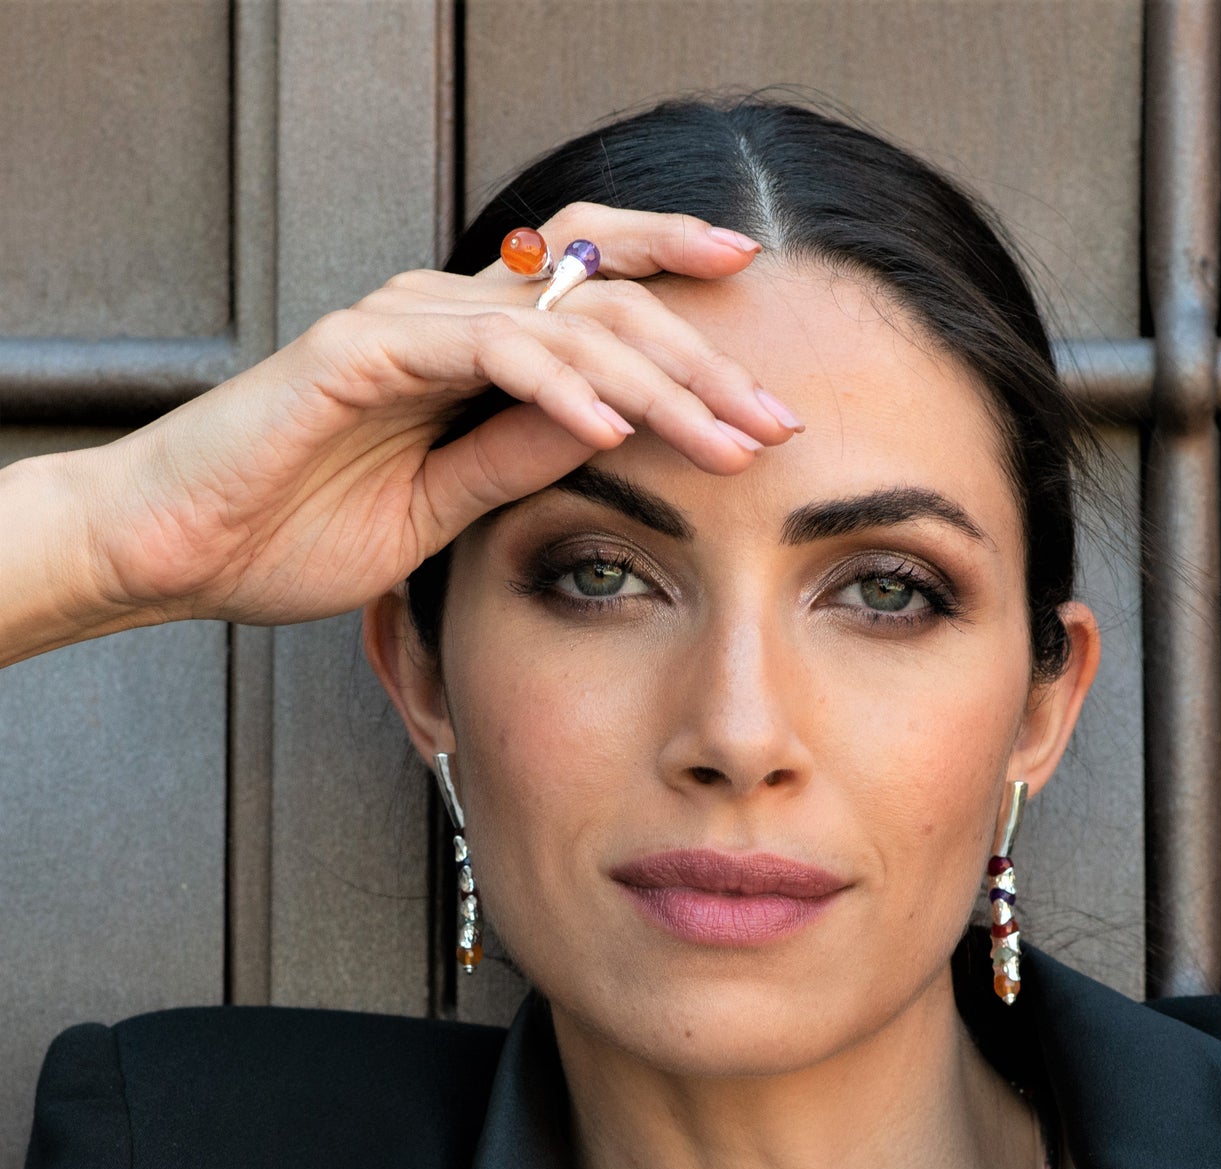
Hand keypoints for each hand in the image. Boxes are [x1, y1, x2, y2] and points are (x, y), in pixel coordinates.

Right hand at [24, 204, 800, 641]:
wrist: (180, 550)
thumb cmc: (299, 529)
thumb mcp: (446, 505)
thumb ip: (522, 458)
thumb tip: (616, 429)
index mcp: (473, 350)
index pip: (601, 306)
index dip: (687, 313)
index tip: (766, 374)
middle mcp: (448, 318)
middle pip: (608, 305)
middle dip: (704, 363)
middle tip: (777, 421)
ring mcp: (405, 325)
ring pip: (564, 323)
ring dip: (655, 381)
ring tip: (727, 436)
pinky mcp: (359, 350)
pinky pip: (482, 351)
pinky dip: (554, 385)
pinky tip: (612, 425)